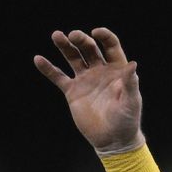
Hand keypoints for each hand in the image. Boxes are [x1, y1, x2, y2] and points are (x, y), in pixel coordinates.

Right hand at [34, 28, 144, 153]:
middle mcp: (100, 70)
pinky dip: (48, 68)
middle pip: (90, 49)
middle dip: (82, 40)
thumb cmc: (127, 119)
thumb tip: (132, 64)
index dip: (104, 37)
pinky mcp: (72, 92)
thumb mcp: (131, 101)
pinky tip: (39, 59)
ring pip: (73, 58)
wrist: (112, 138)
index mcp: (117, 69)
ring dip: (65, 46)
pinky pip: (58, 77)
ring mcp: (85, 80)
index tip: (96, 32)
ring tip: (56, 35)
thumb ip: (130, 83)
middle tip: (73, 35)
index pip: (111, 46)